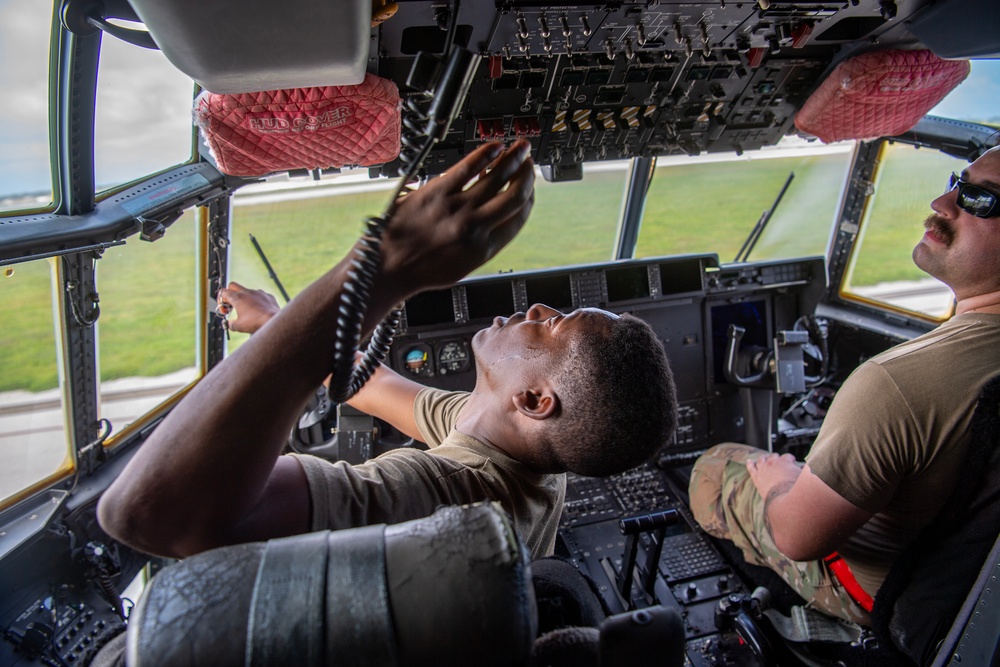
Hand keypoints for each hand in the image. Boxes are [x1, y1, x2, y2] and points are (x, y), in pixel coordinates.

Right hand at [218, 282, 280, 333]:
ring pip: (247, 290)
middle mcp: (247, 292)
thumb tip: (230, 324)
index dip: (221, 302)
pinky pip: (259, 295)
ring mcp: (258, 292)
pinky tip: (259, 310)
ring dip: (244, 298)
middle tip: (232, 305)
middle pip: (232, 285)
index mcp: (237, 297)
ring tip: (247, 310)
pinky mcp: (267, 295)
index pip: (222, 292)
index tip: (226, 312)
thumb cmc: (255, 323)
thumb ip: (231, 324)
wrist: (273, 321)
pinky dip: (256, 301)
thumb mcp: (238, 327)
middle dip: (230, 294)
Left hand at [379, 139, 534, 295]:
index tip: (530, 190)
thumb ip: (480, 246)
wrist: (386, 266)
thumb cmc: (418, 269)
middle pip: (514, 196)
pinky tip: (495, 147)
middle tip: (530, 165)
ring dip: (513, 160)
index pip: (517, 218)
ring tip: (520, 149)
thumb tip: (494, 226)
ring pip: (495, 177)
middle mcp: (474, 227)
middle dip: (527, 177)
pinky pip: (468, 167)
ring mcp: (456, 207)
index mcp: (483, 249)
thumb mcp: (460, 267)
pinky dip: (485, 155)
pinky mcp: (437, 192)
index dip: (529, 200)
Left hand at [746, 452, 801, 499]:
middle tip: (780, 461)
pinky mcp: (756, 478)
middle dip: (777, 458)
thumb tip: (805, 467)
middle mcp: (772, 463)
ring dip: (764, 458)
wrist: (785, 500)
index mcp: (784, 461)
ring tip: (765, 458)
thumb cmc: (796, 489)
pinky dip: (750, 464)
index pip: (787, 456)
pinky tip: (749, 461)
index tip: (793, 462)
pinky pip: (751, 468)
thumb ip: (804, 470)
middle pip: (774, 456)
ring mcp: (763, 469)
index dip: (790, 459)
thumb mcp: (804, 477)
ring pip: (761, 460)